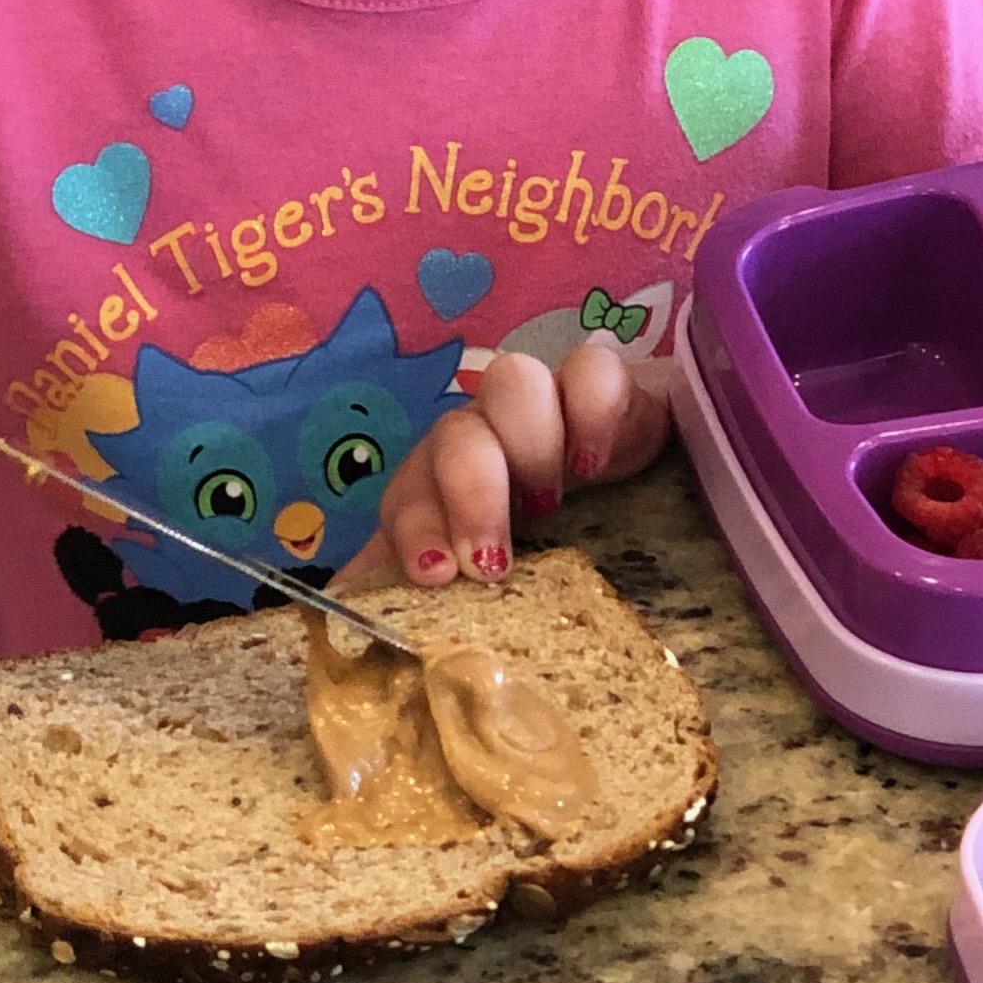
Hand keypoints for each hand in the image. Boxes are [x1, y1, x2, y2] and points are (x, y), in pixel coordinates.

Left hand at [360, 339, 669, 585]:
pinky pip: (594, 369)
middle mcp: (488, 437)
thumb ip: (409, 597)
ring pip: (515, 381)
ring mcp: (547, 406)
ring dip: (528, 441)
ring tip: (552, 505)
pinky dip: (592, 409)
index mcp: (444, 488)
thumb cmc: (548, 552)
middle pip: (458, 433)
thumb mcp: (483, 585)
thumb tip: (344, 613)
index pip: (408, 493)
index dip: (416, 528)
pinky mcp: (606, 391)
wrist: (638, 505)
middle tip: (496, 562)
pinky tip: (598, 463)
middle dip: (471, 494)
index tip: (438, 574)